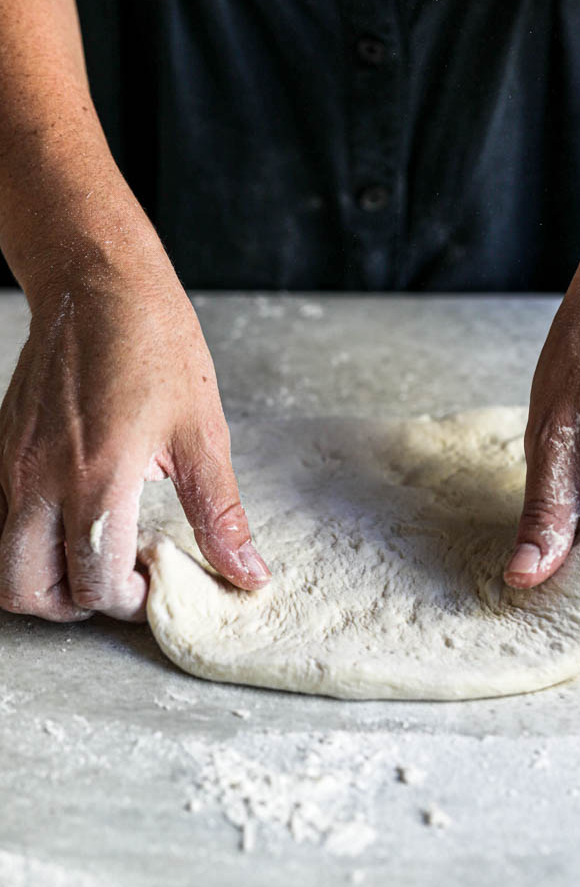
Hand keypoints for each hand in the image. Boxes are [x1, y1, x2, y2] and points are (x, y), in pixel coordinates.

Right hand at [0, 252, 269, 622]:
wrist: (98, 281)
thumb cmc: (155, 343)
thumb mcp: (202, 432)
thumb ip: (220, 514)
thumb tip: (247, 572)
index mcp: (95, 478)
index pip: (94, 582)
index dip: (131, 601)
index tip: (157, 584)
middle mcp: (39, 478)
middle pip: (26, 589)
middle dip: (73, 605)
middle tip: (119, 585)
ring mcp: (11, 462)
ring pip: (3, 558)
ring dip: (45, 576)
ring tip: (97, 554)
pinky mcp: (2, 446)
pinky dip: (29, 538)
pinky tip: (77, 515)